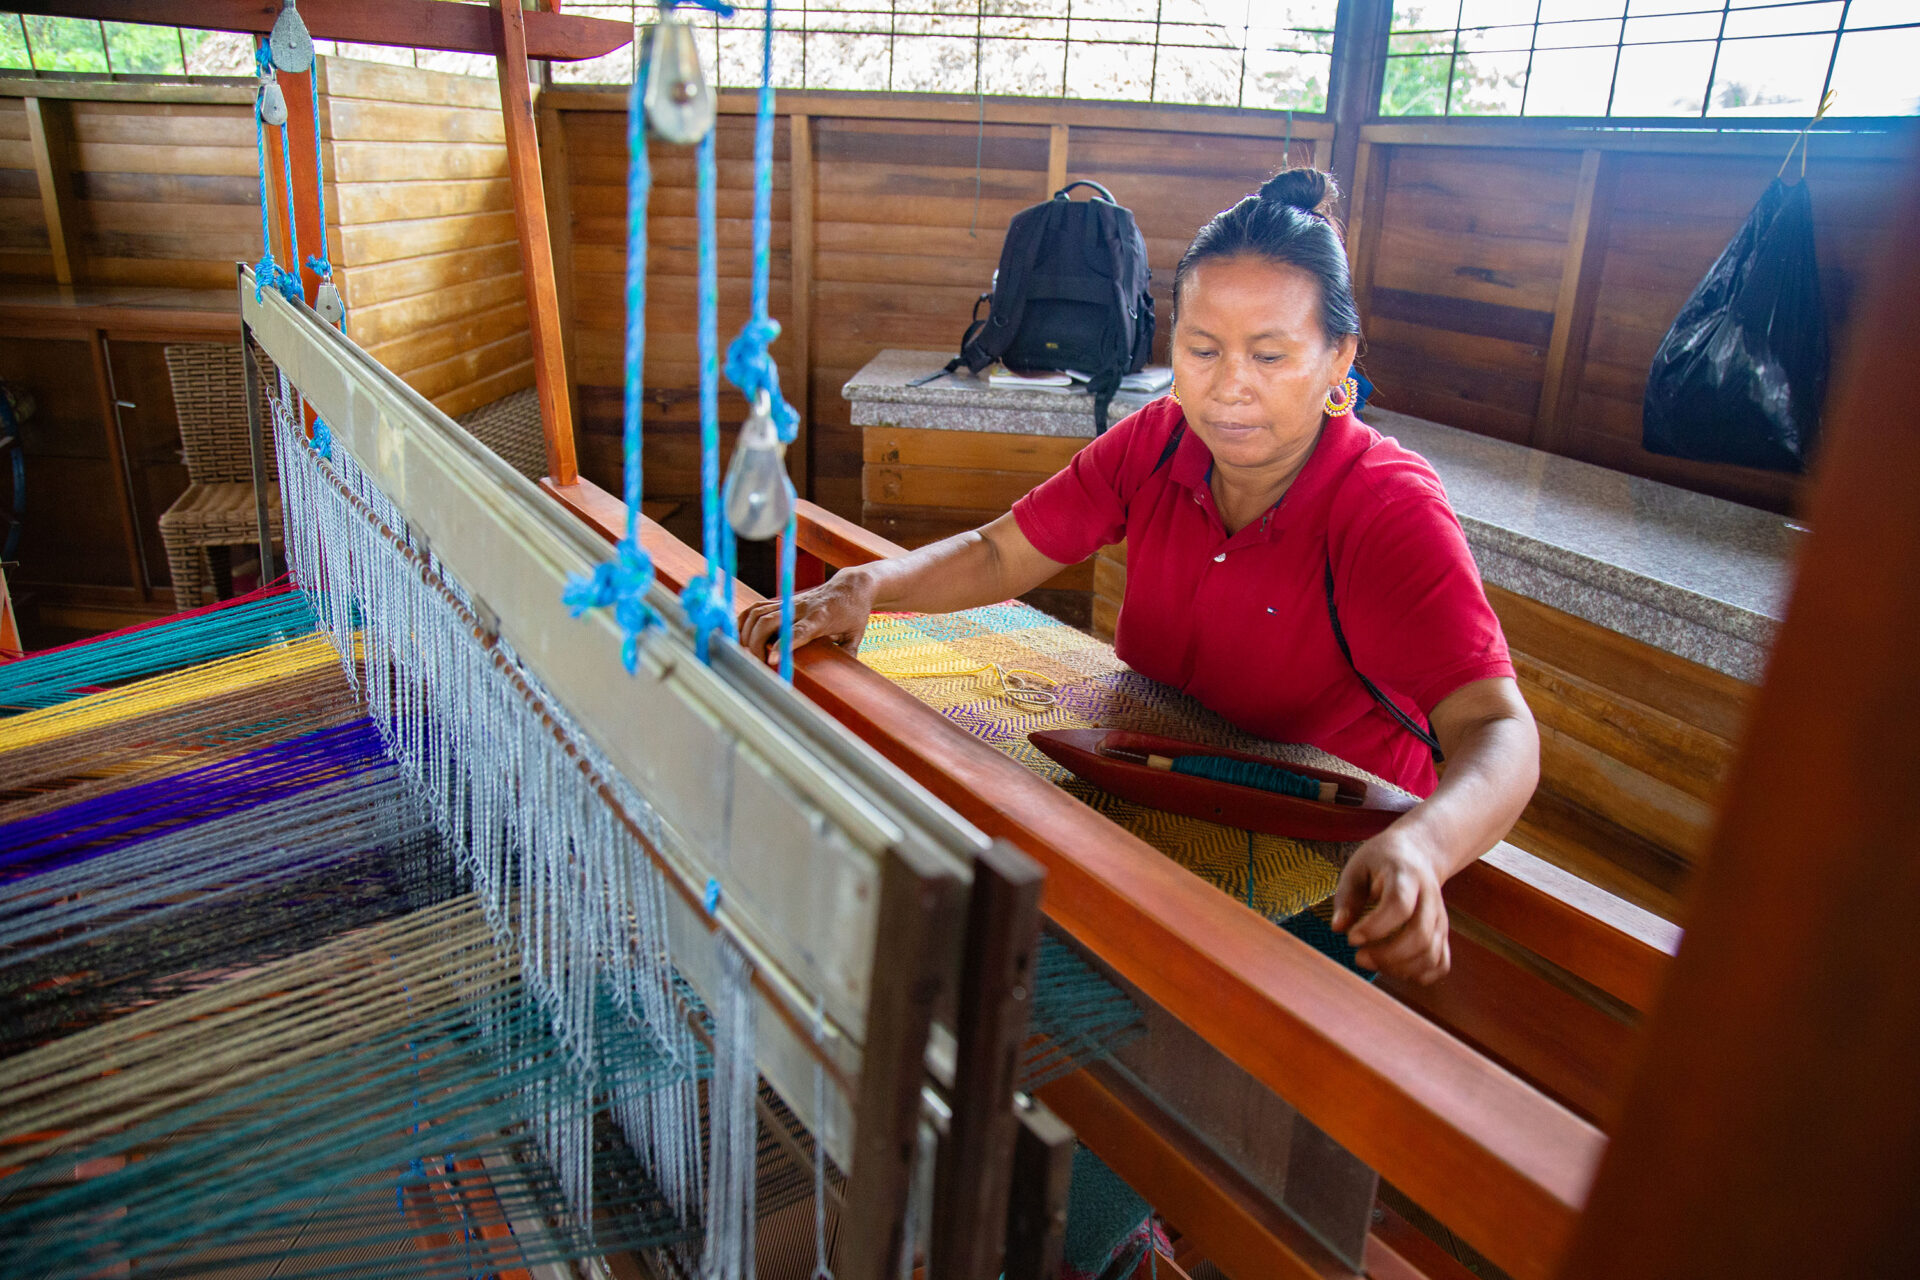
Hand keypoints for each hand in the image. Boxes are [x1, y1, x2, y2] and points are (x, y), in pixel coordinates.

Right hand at [737, 567, 878, 664]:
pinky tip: (742, 637)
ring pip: (757, 614)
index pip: (798, 631)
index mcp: (821, 617)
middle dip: (756, 644)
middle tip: (760, 664)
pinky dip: (744, 622)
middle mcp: (801, 607)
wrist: (850, 586)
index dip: (782, 645)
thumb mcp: (856, 635)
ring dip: (748, 635)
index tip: (770, 661)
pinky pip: (756, 608)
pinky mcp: (782, 601)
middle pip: (768, 622)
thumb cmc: (853, 612)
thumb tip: (844, 679)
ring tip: (752, 654)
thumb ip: (847, 655)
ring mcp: (789, 602)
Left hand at [1329, 825, 1451, 984]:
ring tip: (1372, 962)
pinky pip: (1441, 964)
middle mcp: (1429, 899)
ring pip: (1431, 954)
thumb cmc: (1382, 861)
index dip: (1375, 927)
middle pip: (1420, 935)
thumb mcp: (1358, 867)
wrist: (1419, 853)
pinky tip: (1395, 969)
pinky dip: (1420, 975)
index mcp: (1406, 876)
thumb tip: (1338, 928)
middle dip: (1388, 955)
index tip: (1351, 938)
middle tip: (1359, 958)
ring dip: (1400, 968)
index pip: (1399, 905)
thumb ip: (1347, 897)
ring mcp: (1440, 918)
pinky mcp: (1443, 934)